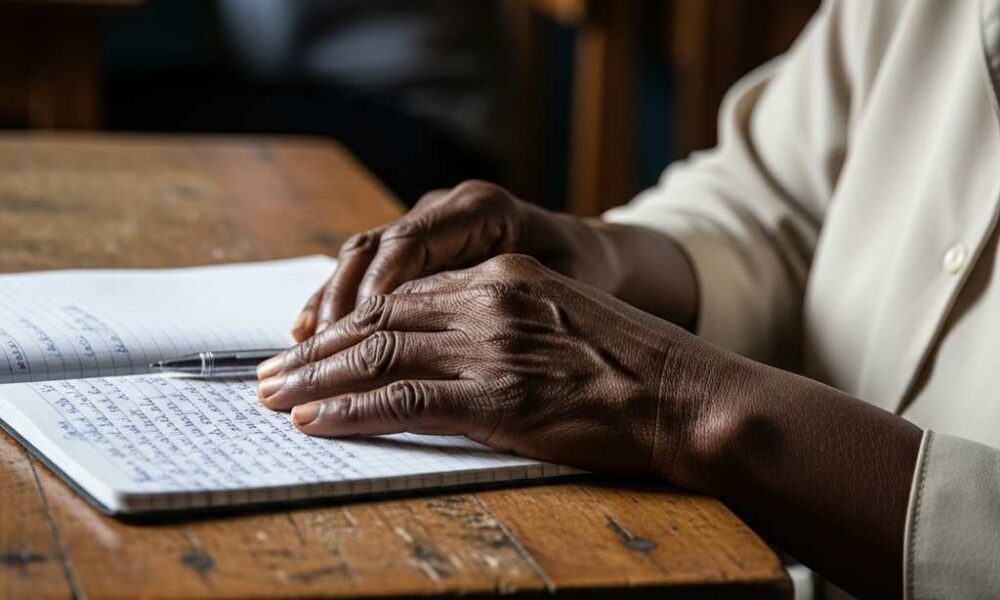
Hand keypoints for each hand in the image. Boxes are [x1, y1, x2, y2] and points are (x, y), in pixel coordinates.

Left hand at [258, 254, 719, 477]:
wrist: (683, 394)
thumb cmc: (629, 366)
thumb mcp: (561, 319)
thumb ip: (500, 321)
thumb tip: (439, 350)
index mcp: (504, 276)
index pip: (405, 297)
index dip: (349, 321)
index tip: (312, 342)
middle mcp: (489, 301)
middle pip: (379, 322)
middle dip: (316, 350)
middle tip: (268, 370)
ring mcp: (491, 349)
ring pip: (379, 358)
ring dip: (317, 379)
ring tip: (273, 396)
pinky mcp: (496, 399)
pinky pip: (405, 403)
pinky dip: (351, 412)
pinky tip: (315, 421)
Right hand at [292, 181, 565, 340]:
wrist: (593, 257)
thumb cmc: (583, 275)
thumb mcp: (558, 286)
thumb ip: (501, 298)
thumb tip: (441, 333)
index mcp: (482, 208)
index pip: (411, 242)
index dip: (375, 287)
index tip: (352, 334)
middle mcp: (446, 209)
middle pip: (375, 248)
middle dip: (339, 301)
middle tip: (311, 352)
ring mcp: (428, 226)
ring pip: (363, 258)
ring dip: (331, 303)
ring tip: (303, 347)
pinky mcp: (419, 251)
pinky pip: (370, 272)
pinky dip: (342, 303)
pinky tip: (313, 333)